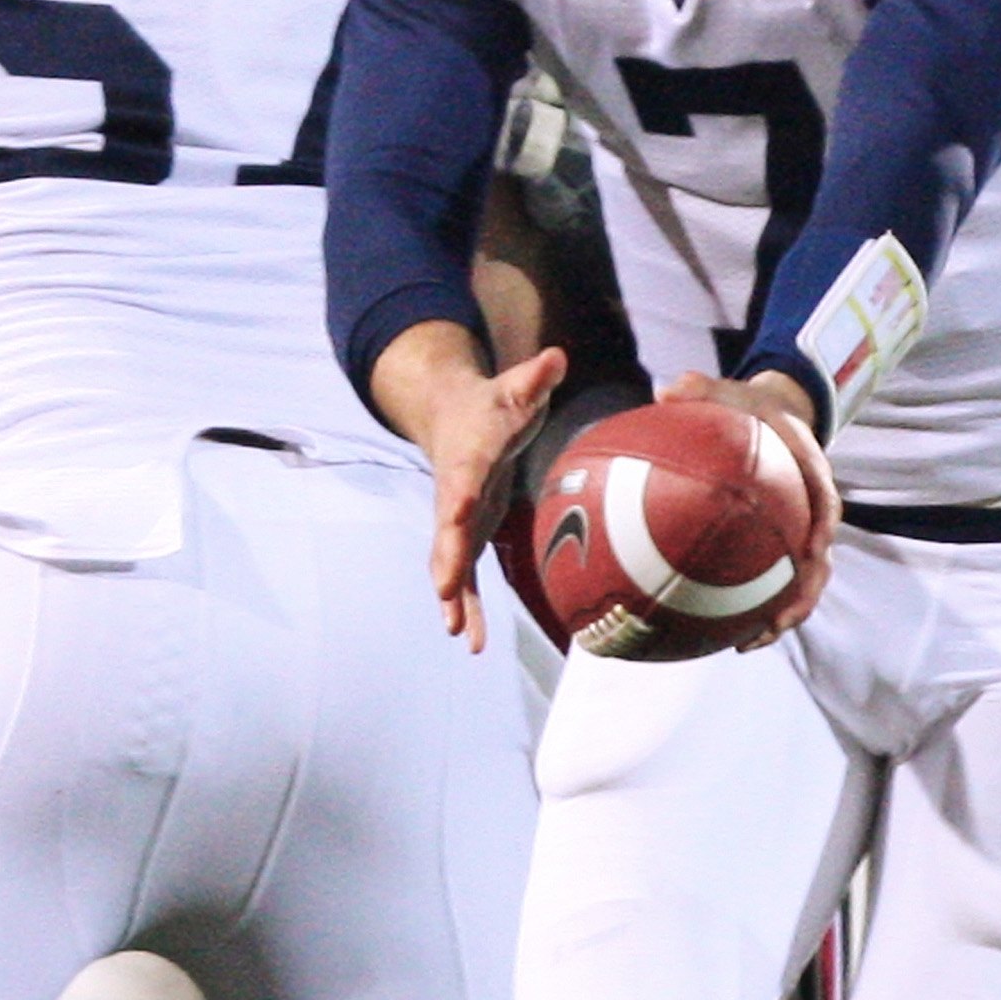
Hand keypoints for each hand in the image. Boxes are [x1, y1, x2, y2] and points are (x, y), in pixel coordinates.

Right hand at [370, 320, 567, 649]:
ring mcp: (457, 520)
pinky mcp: (467, 536)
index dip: (460, 493)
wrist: (457, 420)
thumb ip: (535, 376)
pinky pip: (466, 577)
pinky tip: (473, 641)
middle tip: (444, 591)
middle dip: (447, 560)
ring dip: (455, 599)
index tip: (457, 510)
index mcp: (469, 458)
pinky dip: (468, 607)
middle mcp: (455, 494)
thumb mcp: (516, 388)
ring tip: (460, 634)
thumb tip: (556, 357)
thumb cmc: (494, 405)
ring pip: (452, 563)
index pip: (464, 476)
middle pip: (448, 530)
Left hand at [661, 367, 837, 640]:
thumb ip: (701, 389)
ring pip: (802, 583)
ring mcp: (800, 533)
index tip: (815, 547)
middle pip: (820, 559)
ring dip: (783, 615)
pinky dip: (757, 609)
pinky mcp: (783, 549)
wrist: (775, 419)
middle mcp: (811, 509)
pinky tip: (725, 634)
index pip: (825, 498)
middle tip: (780, 620)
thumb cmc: (751, 409)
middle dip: (804, 593)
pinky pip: (776, 583)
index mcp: (808, 470)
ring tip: (751, 642)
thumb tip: (666, 389)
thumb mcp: (730, 391)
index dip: (823, 524)